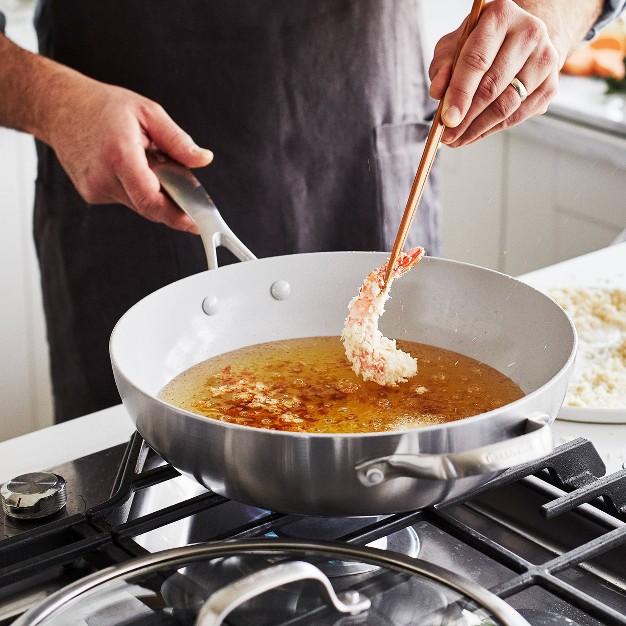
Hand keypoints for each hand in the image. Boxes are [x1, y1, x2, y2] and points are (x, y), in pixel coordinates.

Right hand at [45, 73, 211, 232]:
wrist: (60, 108)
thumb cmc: (103, 107)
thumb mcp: (148, 112)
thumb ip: (178, 140)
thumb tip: (203, 160)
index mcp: (120, 154)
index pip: (150, 198)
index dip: (176, 216)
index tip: (196, 224)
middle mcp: (104, 177)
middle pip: (150, 206)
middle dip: (172, 202)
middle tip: (184, 187)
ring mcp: (95, 189)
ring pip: (140, 204)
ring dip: (154, 192)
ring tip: (150, 163)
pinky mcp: (92, 195)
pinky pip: (127, 199)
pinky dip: (138, 189)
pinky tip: (131, 168)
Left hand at [429, 0, 560, 146]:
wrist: (518, 41)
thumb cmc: (480, 44)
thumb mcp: (454, 46)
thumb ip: (443, 67)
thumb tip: (437, 92)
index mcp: (501, 16)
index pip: (476, 60)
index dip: (460, 93)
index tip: (447, 120)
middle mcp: (529, 33)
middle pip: (493, 86)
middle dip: (467, 117)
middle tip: (447, 136)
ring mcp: (545, 59)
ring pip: (508, 105)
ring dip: (478, 128)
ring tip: (457, 139)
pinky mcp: (551, 84)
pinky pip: (519, 115)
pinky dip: (494, 129)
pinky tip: (475, 134)